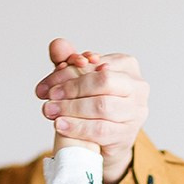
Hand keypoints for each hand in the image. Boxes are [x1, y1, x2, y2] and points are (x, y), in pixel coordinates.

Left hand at [36, 38, 148, 183]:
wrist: (108, 138)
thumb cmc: (95, 102)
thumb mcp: (81, 79)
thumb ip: (69, 62)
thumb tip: (57, 45)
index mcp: (127, 65)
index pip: (95, 65)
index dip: (68, 73)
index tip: (46, 85)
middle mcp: (137, 87)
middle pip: (102, 82)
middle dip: (72, 89)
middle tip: (49, 96)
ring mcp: (136, 112)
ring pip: (102, 107)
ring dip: (71, 108)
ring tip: (50, 111)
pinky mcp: (129, 134)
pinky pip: (101, 130)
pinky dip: (78, 127)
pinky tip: (61, 125)